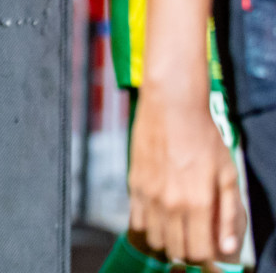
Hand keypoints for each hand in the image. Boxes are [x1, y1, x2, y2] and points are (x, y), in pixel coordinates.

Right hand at [129, 85, 244, 268]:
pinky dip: (149, 226)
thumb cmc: (203, 137)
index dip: (207, 256)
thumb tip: (227, 246)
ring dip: (168, 240)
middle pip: (177, 249)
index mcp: (199, 202)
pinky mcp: (134, 185)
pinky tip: (160, 215)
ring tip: (178, 228)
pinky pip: (137, 221)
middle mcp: (171, 203)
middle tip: (195, 238)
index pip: (200, 252)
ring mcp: (149, 195)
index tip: (210, 250)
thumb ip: (229, 212)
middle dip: (188, 250)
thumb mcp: (227, 174)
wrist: (171, 107)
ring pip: (155, 239)